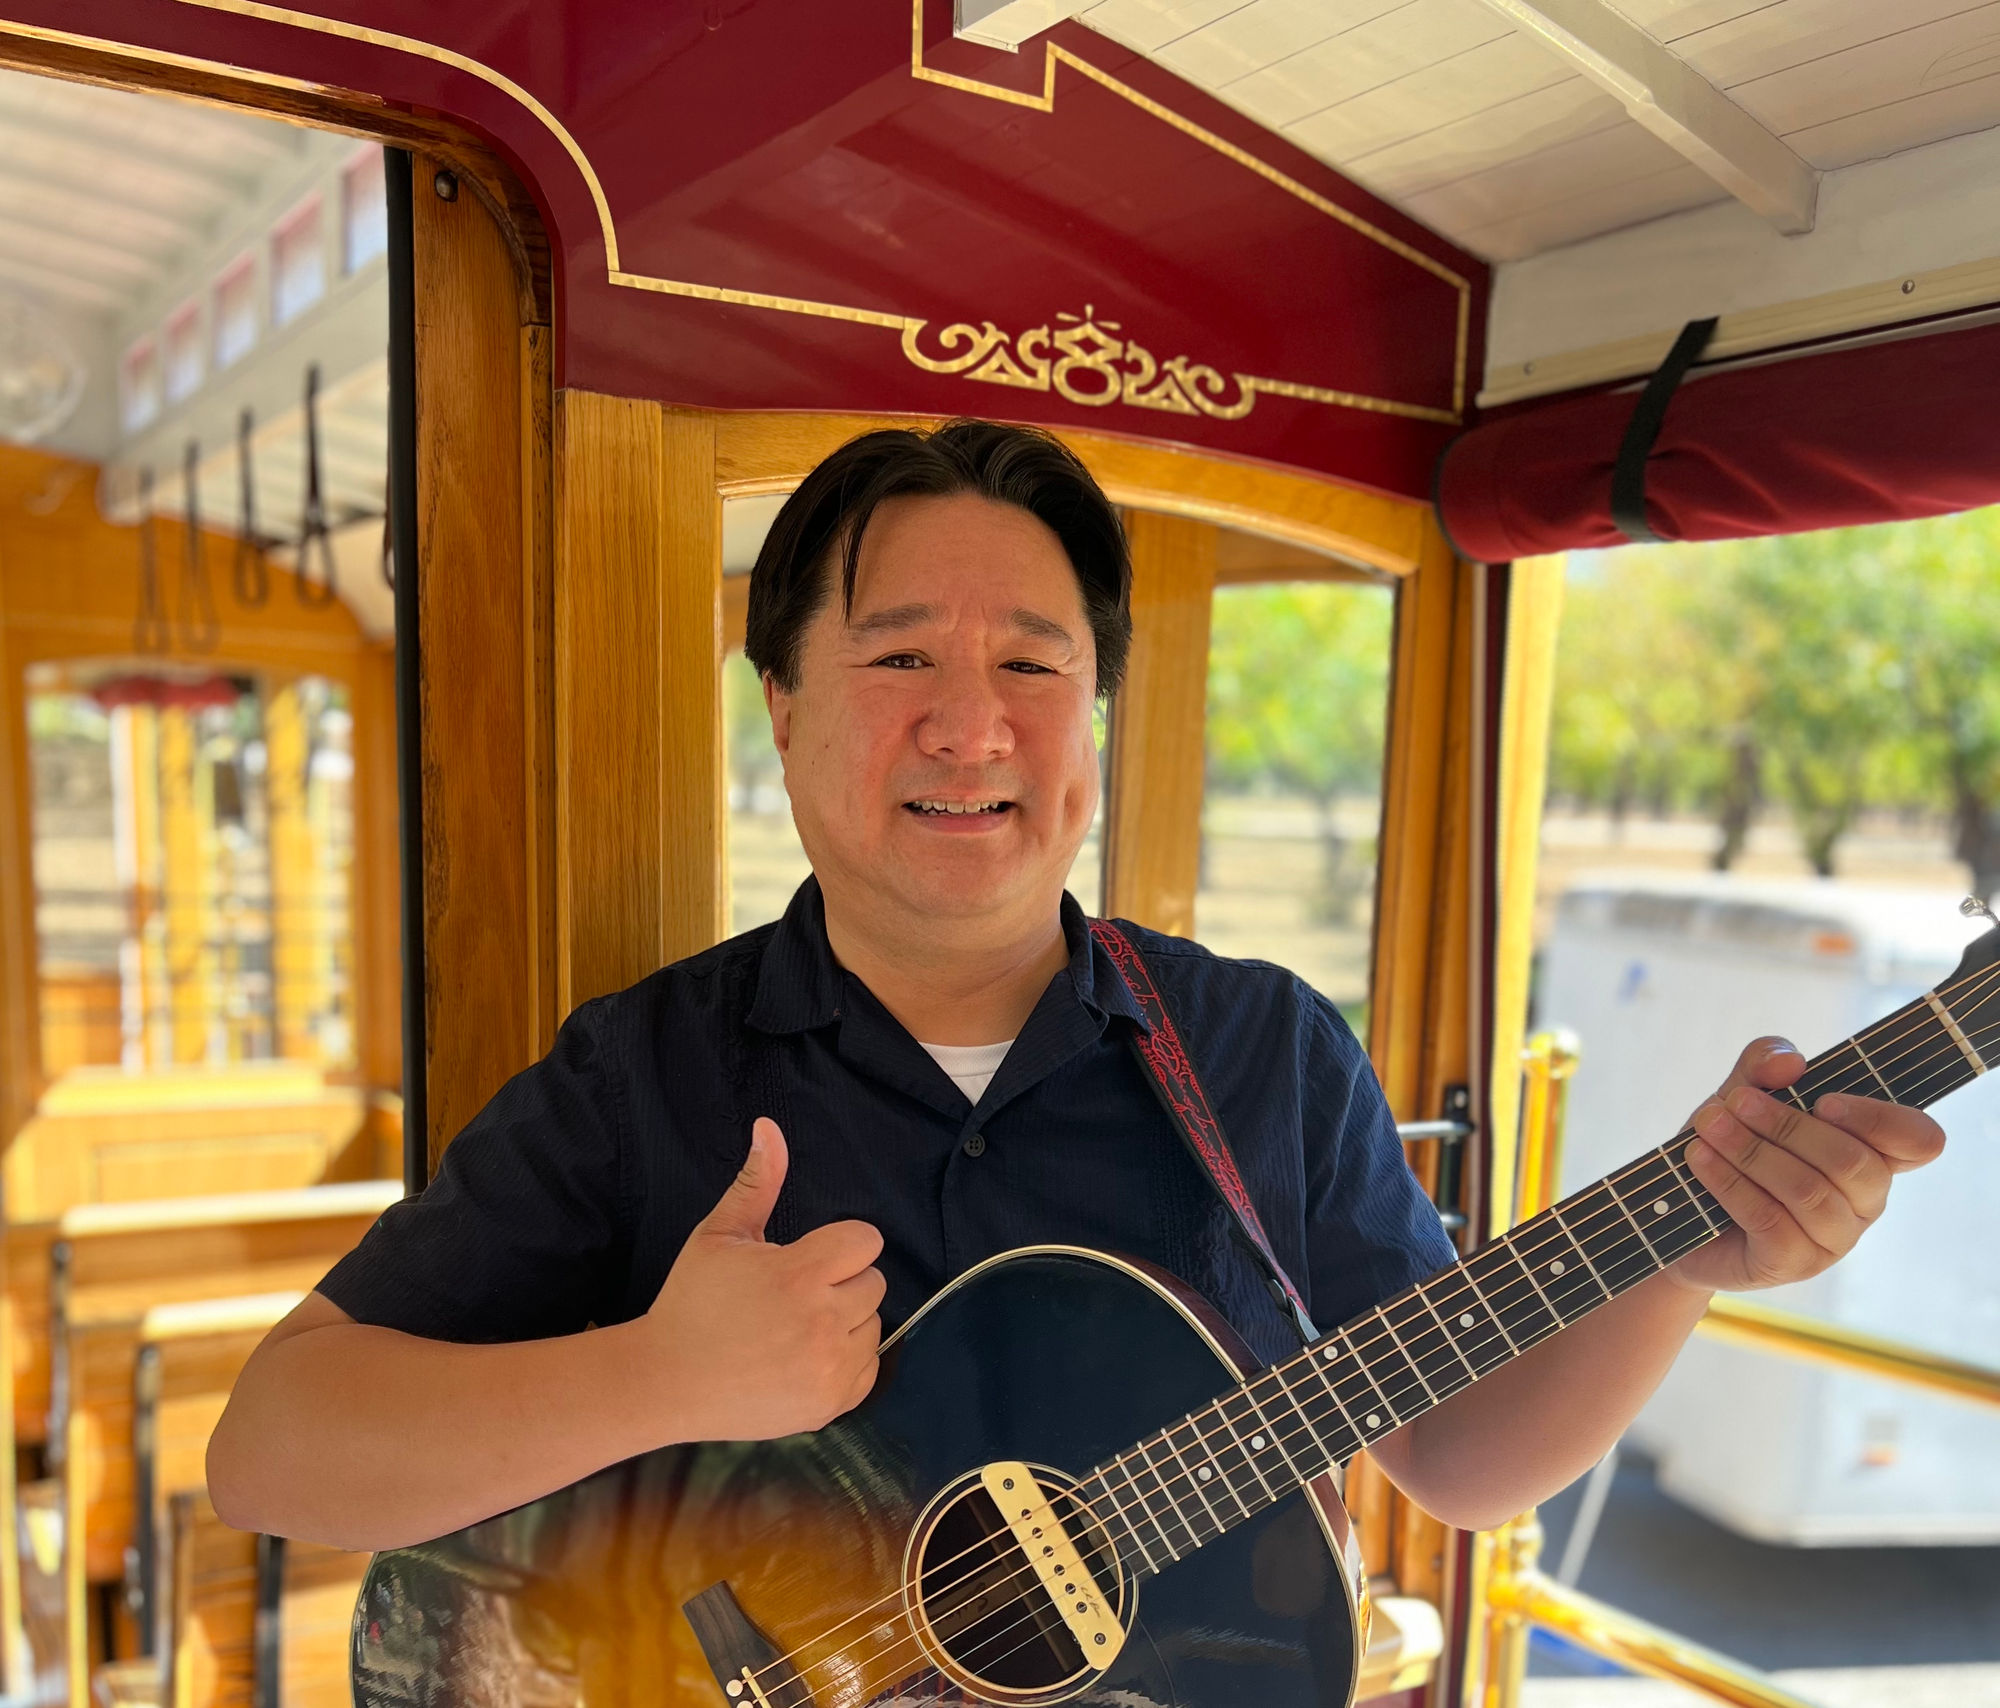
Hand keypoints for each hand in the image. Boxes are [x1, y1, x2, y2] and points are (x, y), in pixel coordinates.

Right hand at [642, 1117, 884, 1442]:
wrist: (666, 1381)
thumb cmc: (692, 1301)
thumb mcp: (719, 1234)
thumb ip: (757, 1182)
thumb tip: (769, 1126)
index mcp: (799, 1274)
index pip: (866, 1241)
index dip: (839, 1244)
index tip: (808, 1258)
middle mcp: (822, 1322)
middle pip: (873, 1282)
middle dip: (840, 1282)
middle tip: (796, 1295)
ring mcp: (828, 1367)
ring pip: (873, 1325)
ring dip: (846, 1321)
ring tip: (798, 1327)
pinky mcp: (830, 1404)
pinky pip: (868, 1368)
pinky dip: (846, 1361)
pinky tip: (806, 1357)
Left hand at [1670, 1037, 1945, 1294]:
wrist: (1677, 1212)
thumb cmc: (1728, 1148)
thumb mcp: (1740, 1095)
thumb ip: (1764, 1066)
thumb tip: (1791, 1062)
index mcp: (1870, 1153)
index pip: (1919, 1139)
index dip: (1881, 1118)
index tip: (1824, 1100)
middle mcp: (1864, 1201)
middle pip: (1853, 1162)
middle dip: (1788, 1126)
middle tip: (1735, 1101)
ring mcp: (1833, 1239)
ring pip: (1809, 1191)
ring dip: (1752, 1151)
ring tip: (1708, 1126)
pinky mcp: (1793, 1263)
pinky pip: (1771, 1221)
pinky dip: (1730, 1183)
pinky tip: (1700, 1159)